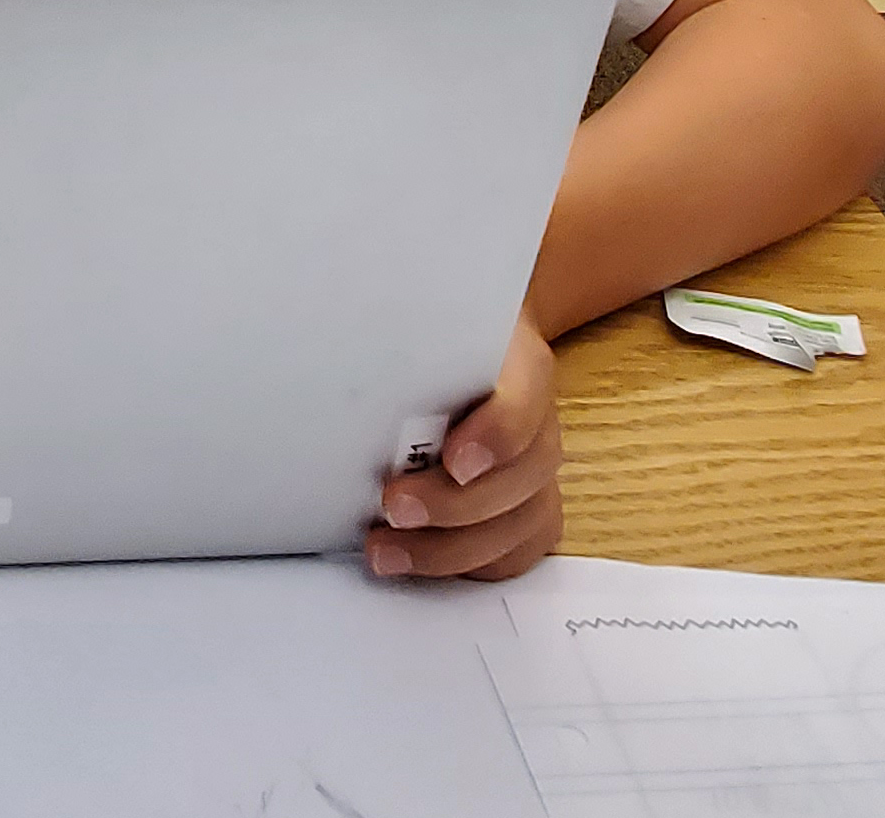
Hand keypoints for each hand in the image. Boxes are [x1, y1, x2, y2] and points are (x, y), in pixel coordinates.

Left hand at [364, 311, 561, 582]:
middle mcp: (540, 422)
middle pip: (524, 476)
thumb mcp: (419, 318)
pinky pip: (513, 553)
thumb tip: (344, 346)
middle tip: (393, 506)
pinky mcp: (526, 509)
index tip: (454, 461)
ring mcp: (537, 472)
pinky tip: (418, 566)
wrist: (464, 343)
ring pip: (519, 525)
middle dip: (455, 504)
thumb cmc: (433, 333)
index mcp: (521, 363)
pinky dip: (468, 567)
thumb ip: (401, 339)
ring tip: (386, 551)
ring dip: (451, 550)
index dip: (498, 436)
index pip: (525, 400)